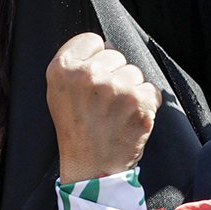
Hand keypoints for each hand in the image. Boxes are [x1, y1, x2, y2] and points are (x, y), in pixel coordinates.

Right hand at [46, 33, 160, 180]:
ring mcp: (114, 87)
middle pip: (115, 54)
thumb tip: (108, 45)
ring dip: (130, 91)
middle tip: (101, 104)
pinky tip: (129, 120)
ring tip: (115, 114)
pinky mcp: (138, 101)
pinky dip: (145, 105)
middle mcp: (87, 74)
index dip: (94, 60)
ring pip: (134, 72)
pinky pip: (151, 89)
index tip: (90, 83)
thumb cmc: (76, 130)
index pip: (91, 40)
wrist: (91, 168)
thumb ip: (76, 65)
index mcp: (61, 69)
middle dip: (113, 76)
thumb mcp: (59, 93)